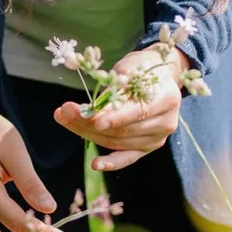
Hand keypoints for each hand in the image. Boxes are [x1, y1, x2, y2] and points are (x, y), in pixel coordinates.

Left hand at [55, 45, 185, 172]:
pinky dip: (111, 162)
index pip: (138, 112)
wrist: (160, 77)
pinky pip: (128, 158)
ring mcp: (157, 138)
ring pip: (119, 142)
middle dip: (90, 122)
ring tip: (65, 119)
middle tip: (65, 111)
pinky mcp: (147, 147)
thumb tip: (95, 108)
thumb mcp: (130, 68)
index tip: (94, 118)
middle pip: (123, 130)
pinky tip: (95, 164)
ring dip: (89, 134)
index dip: (115, 117)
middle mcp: (166, 123)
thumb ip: (115, 87)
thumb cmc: (142, 68)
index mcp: (167, 99)